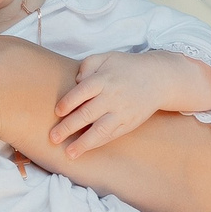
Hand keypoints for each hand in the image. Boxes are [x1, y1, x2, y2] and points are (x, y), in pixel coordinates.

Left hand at [50, 51, 210, 158]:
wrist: (157, 79)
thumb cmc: (126, 67)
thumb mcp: (106, 57)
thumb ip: (87, 66)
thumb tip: (75, 82)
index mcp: (104, 80)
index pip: (81, 93)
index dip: (68, 103)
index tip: (57, 112)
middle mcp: (112, 97)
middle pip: (87, 114)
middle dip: (68, 127)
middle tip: (53, 137)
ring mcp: (121, 112)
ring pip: (100, 130)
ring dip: (83, 143)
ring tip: (69, 153)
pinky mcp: (128, 123)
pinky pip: (111, 135)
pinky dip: (97, 144)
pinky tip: (85, 149)